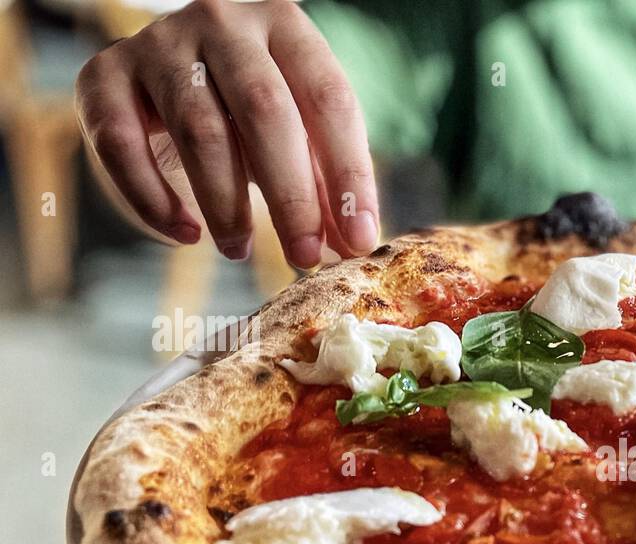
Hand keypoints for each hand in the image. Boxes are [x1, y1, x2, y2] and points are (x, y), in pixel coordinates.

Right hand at [75, 0, 378, 267]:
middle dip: (290, 196)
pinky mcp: (103, 75)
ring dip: (224, 204)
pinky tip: (185, 234)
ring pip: (199, 130)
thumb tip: (348, 245)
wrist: (170, 70)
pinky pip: (122, 144)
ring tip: (240, 250)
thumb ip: (324, 182)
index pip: (329, 100)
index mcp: (283, 24)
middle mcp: (220, 22)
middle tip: (304, 255)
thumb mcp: (297, 133)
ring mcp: (159, 45)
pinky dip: (153, 199)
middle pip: (264, 111)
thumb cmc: (249, 111)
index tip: (359, 239)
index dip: (348, 174)